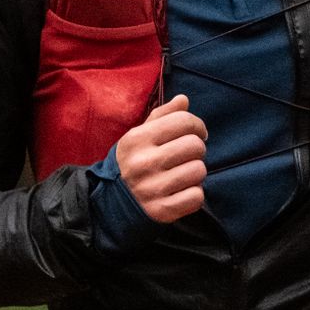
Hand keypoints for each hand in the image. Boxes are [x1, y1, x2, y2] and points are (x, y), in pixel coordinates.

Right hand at [115, 94, 208, 223]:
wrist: (111, 202)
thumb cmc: (132, 162)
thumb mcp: (139, 135)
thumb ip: (162, 116)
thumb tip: (183, 99)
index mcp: (138, 139)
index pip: (183, 121)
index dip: (197, 125)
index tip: (197, 133)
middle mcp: (144, 163)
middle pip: (195, 145)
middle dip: (197, 149)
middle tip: (187, 156)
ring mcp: (152, 188)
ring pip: (199, 171)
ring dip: (196, 173)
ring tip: (183, 174)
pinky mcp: (161, 210)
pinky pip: (196, 197)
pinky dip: (194, 194)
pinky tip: (182, 191)